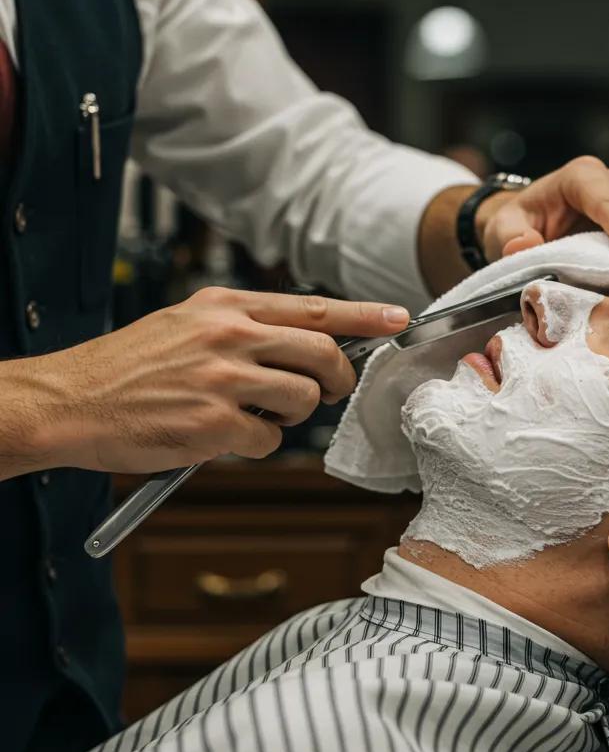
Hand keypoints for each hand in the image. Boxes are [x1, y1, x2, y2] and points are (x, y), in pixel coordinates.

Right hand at [18, 288, 408, 473]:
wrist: (68, 401)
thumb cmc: (128, 367)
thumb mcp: (185, 324)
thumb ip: (243, 328)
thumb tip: (303, 345)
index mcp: (224, 306)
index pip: (312, 308)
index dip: (363, 315)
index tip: (396, 318)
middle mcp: (229, 335)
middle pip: (322, 355)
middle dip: (337, 380)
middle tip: (330, 393)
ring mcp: (223, 379)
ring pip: (303, 400)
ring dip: (291, 416)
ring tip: (254, 416)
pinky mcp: (213, 423)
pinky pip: (268, 441)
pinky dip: (254, 445)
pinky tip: (220, 437)